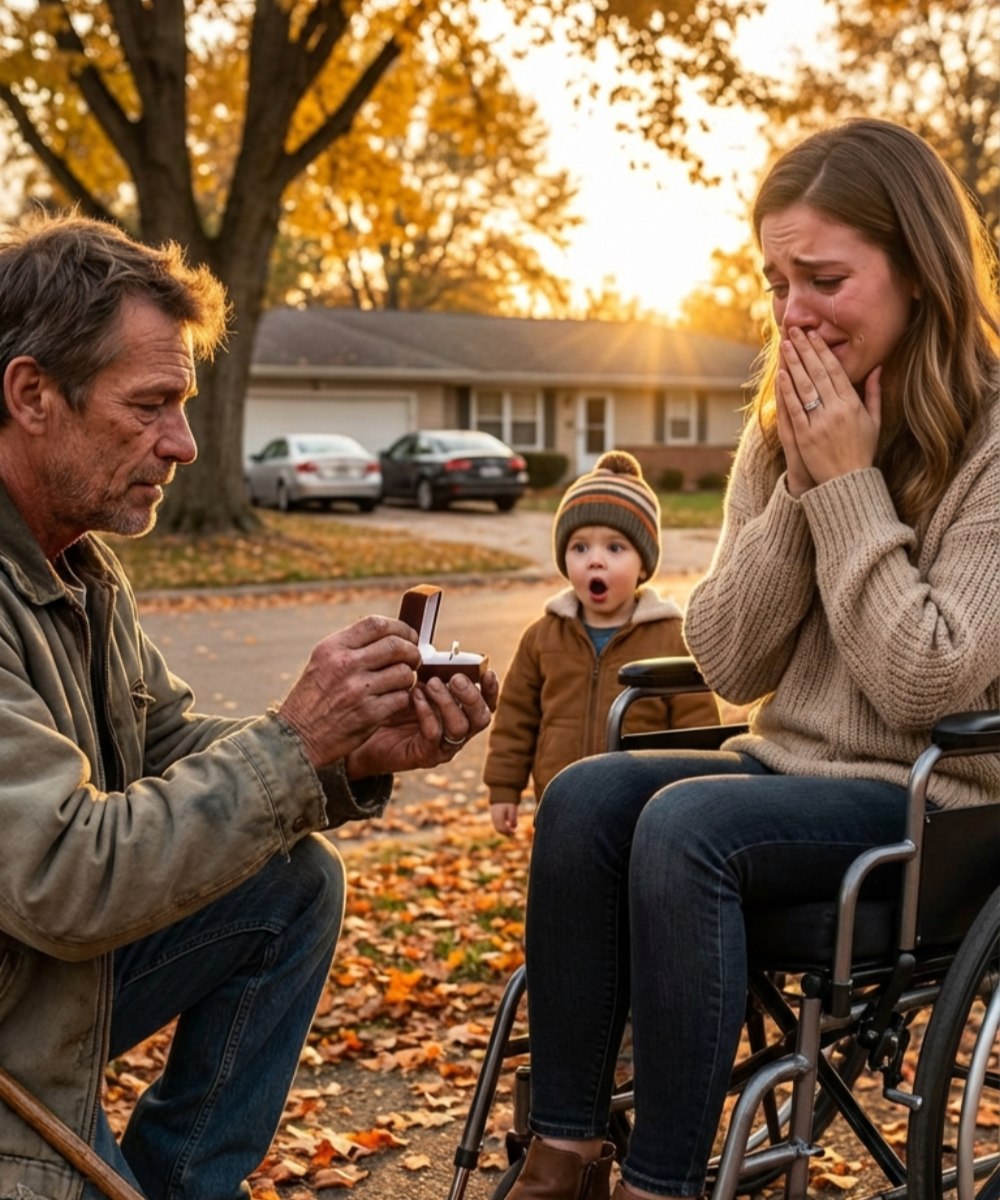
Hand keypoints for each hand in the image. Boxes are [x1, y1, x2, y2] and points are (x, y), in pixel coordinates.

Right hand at [278, 616, 420, 768]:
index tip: (409, 636)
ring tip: (400, 682)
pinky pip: (402, 698)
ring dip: (408, 677)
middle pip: (396, 646)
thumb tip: (390, 634)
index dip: (401, 628)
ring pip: (404, 672)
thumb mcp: (322, 661)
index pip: (377, 624)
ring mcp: (358, 690)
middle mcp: (346, 664)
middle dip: (412, 651)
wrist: (297, 737)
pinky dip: (403, 698)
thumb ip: (352, 646)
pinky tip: (393, 701)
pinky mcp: (369, 713)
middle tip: (414, 659)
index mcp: (334, 647)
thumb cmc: (312, 698)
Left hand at [345, 668, 498, 778]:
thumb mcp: (416, 683)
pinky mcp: (425, 755)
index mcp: (461, 712)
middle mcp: (458, 730)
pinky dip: (427, 713)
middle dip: (471, 695)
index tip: (486, 672)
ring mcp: (443, 746)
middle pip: (481, 717)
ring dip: (447, 702)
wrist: (366, 730)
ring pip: (460, 728)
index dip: (491, 689)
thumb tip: (439, 652)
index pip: (487, 703)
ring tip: (431, 684)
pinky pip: (433, 736)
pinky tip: (415, 696)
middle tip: (455, 678)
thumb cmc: (392, 703)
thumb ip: (432, 672)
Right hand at [491, 803, 518, 835]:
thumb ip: (513, 818)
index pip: (502, 828)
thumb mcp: (512, 808)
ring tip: (511, 831)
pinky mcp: (493, 817)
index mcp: (498, 816)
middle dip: (506, 833)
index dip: (508, 832)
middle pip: (499, 829)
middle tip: (513, 834)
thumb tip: (513, 827)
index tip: (514, 832)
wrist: (500, 794)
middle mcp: (494, 818)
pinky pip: (496, 825)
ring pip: (497, 828)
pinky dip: (502, 828)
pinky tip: (508, 826)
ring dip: (504, 831)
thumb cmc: (507, 802)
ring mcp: (493, 817)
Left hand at [778, 327, 880, 491]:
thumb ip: (873, 393)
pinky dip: (787, 391)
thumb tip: (877, 367)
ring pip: (804, 387)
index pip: (835, 370)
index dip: (822, 351)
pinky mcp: (805, 436)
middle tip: (794, 331)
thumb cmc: (861, 451)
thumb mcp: (874, 421)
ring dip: (793, 364)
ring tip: (785, 346)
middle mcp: (836, 411)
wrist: (847, 481)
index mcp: (852, 405)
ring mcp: (819, 423)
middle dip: (805, 350)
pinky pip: (794, 409)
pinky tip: (781, 375)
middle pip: (818, 373)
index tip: (813, 335)